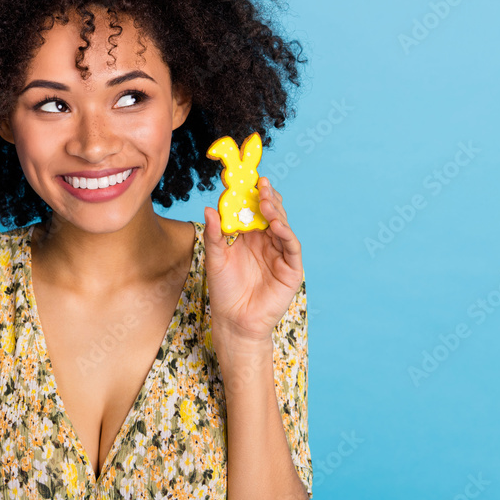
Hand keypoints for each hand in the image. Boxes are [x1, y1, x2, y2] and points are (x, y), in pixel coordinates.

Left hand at [203, 176, 303, 346]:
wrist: (234, 321)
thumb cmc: (224, 290)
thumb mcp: (215, 258)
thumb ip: (215, 235)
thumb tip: (208, 209)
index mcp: (249, 237)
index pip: (253, 210)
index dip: (251, 195)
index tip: (245, 178)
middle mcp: (267, 242)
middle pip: (270, 214)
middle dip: (266, 197)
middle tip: (260, 184)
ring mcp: (280, 254)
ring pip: (282, 225)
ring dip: (275, 211)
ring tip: (265, 200)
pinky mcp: (291, 269)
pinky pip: (291, 246)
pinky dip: (285, 233)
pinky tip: (276, 223)